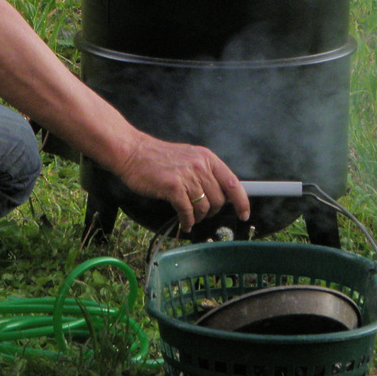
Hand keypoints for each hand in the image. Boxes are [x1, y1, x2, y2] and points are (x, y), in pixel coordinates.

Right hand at [114, 135, 249, 230]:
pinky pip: (187, 212)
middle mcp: (200, 166)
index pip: (233, 183)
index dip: (242, 202)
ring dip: (198, 217)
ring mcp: (187, 176)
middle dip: (211, 211)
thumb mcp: (188, 157)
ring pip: (204, 207)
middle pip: (219, 199)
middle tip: (201, 213)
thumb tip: (219, 194)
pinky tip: (184, 222)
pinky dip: (187, 221)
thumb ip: (204, 172)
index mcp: (207, 158)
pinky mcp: (173, 187)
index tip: (244, 214)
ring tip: (190, 217)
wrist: (132, 152)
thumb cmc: (158, 157)